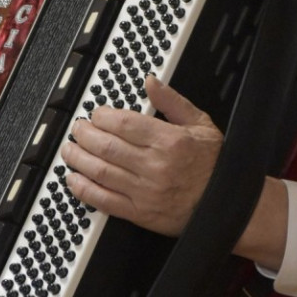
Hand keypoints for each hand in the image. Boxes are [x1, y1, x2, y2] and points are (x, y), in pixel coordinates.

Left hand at [61, 76, 222, 237]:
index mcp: (169, 141)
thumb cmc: (214, 165)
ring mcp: (145, 191)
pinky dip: (84, 190)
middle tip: (77, 128)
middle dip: (85, 135)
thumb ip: (173, 102)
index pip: (124, 124)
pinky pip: (105, 201)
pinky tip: (74, 180)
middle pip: (107, 146)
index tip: (97, 114)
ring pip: (101, 172)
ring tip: (69, 150)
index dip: (103, 117)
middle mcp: (155, 166)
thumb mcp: (201, 124)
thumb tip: (151, 82)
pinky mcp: (140, 213)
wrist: (227, 204)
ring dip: (78, 159)